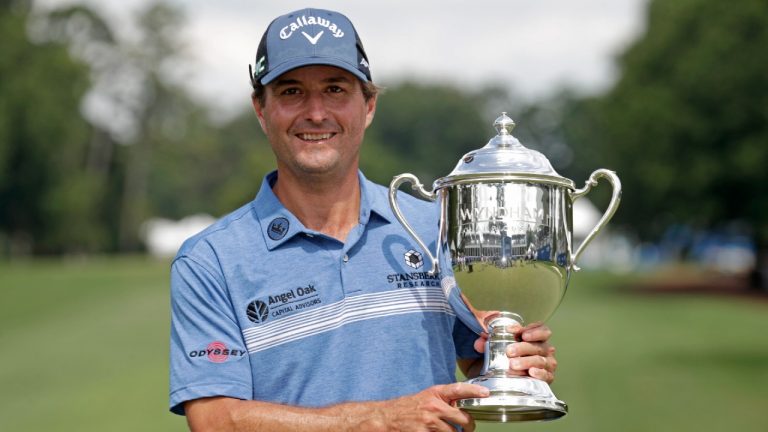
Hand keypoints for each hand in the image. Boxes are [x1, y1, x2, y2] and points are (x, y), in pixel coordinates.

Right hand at [363, 383, 487, 431]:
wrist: (386, 418)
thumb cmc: (407, 408)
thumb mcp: (426, 397)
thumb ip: (443, 400)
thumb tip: (463, 406)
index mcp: (435, 394)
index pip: (458, 389)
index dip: (474, 390)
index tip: (487, 392)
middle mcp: (433, 407)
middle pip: (463, 418)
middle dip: (469, 427)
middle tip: (468, 429)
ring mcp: (429, 423)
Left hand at [473, 323, 557, 383]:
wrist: (502, 379)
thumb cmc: (502, 357)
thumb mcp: (492, 347)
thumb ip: (486, 341)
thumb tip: (479, 342)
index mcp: (535, 337)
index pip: (541, 329)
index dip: (533, 330)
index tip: (519, 333)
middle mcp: (544, 349)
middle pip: (538, 345)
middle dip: (523, 347)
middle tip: (509, 351)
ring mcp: (546, 364)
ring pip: (540, 360)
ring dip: (527, 361)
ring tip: (513, 364)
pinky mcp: (547, 378)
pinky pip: (546, 375)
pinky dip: (540, 373)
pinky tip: (531, 372)